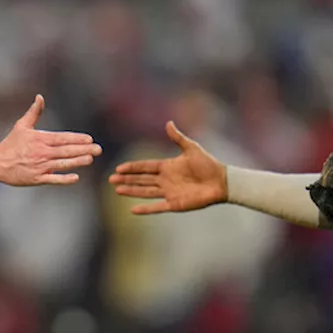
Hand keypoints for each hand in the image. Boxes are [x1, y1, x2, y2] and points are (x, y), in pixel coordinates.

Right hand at [0, 95, 101, 185]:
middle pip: (66, 151)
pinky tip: (76, 178)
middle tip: (98, 149)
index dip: (77, 139)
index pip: (62, 138)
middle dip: (84, 150)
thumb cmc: (11, 143)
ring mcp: (40, 167)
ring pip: (62, 164)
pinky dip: (64, 179)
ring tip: (90, 160)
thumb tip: (40, 97)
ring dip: (77, 162)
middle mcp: (42, 153)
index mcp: (40, 139)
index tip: (90, 139)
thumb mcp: (22, 126)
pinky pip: (53, 179)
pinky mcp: (36, 179)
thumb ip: (34, 112)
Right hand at [108, 121, 226, 213]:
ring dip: (131, 191)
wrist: (221, 182)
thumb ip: (178, 138)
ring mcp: (169, 192)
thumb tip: (168, 123)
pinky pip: (157, 207)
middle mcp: (165, 180)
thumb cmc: (208, 164)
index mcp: (167, 166)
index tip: (118, 168)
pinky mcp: (175, 204)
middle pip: (141, 179)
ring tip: (117, 190)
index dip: (132, 167)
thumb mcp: (191, 148)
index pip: (145, 167)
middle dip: (126, 179)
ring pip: (145, 192)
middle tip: (111, 180)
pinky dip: (146, 209)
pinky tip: (133, 209)